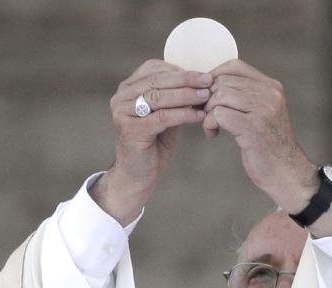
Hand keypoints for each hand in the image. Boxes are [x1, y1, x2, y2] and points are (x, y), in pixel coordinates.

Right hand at [91, 59, 212, 224]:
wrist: (138, 174)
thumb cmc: (155, 142)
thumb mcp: (166, 113)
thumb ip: (176, 97)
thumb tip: (203, 81)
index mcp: (129, 88)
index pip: (155, 68)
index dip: (181, 70)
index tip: (204, 74)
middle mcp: (122, 97)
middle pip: (158, 80)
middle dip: (187, 80)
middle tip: (209, 81)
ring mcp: (123, 112)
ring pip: (159, 97)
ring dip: (187, 95)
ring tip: (207, 96)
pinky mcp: (131, 130)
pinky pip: (162, 117)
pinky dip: (183, 115)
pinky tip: (200, 117)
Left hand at [203, 59, 317, 213]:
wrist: (286, 172)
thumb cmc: (268, 145)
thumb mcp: (262, 112)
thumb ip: (245, 95)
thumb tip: (209, 82)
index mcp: (272, 87)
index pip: (234, 66)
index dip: (214, 77)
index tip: (208, 95)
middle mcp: (270, 94)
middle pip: (223, 81)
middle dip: (207, 98)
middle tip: (206, 115)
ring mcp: (263, 110)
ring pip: (219, 96)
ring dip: (207, 112)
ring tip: (211, 127)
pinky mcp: (253, 128)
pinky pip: (218, 115)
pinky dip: (210, 124)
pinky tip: (214, 135)